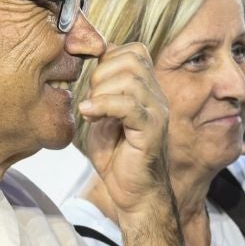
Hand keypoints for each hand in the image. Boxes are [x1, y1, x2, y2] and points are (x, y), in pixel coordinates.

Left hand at [78, 44, 171, 217]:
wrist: (134, 194)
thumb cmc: (117, 158)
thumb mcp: (101, 118)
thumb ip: (98, 93)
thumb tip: (87, 70)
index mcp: (146, 90)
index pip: (133, 51)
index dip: (106, 57)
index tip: (89, 80)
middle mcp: (156, 96)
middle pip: (133, 58)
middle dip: (102, 72)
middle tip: (90, 98)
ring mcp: (157, 112)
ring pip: (131, 78)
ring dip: (102, 91)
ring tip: (91, 111)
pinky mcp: (151, 130)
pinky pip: (129, 105)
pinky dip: (104, 105)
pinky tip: (89, 114)